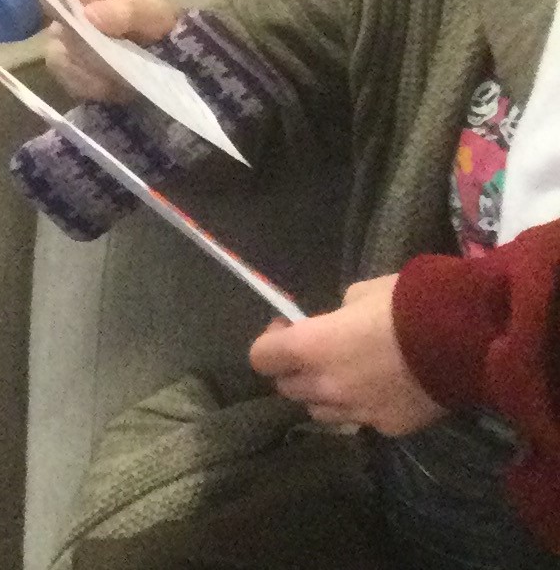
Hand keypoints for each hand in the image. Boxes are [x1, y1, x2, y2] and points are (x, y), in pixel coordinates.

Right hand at [42, 0, 179, 103]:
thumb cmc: (158, 22)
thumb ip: (125, 11)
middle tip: (116, 57)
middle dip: (86, 47)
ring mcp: (63, 36)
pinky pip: (65, 77)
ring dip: (89, 70)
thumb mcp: (153, 13)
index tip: (82, 28)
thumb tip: (87, 16)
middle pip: (57, 28)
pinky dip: (88, 84)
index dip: (59, 6)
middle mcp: (70, 8)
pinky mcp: (65, 62)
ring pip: (59, 57)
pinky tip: (109, 85)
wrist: (167, 50)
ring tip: (118, 75)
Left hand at [248, 274, 443, 434]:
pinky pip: (361, 421)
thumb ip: (336, 315)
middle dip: (293, 370)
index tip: (285, 329)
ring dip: (323, 395)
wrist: (462, 341)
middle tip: (314, 354)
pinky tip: (383, 391)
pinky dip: (363, 408)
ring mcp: (357, 411)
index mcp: (310, 347)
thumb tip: (334, 325)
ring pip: (319, 411)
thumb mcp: (360, 295)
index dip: (269, 344)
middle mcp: (326, 385)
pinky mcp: (389, 428)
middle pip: (287, 389)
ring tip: (345, 376)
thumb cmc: (405, 305)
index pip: (261, 359)